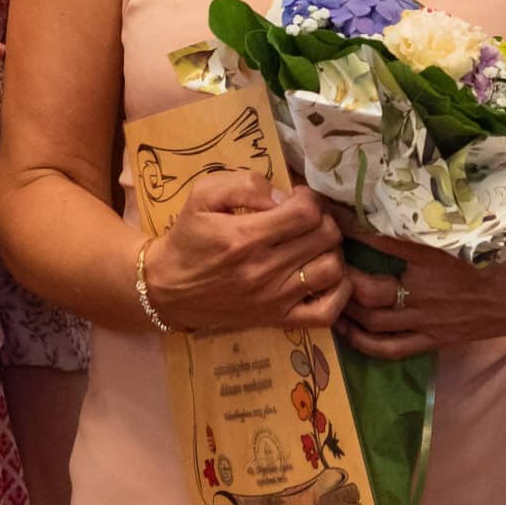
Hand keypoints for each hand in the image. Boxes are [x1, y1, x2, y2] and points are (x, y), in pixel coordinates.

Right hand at [142, 174, 349, 331]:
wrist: (168, 288)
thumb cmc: (188, 238)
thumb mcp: (202, 195)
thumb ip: (243, 184)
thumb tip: (283, 195)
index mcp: (244, 237)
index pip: (306, 212)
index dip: (308, 198)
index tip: (295, 198)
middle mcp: (264, 270)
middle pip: (325, 236)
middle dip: (322, 219)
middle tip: (306, 219)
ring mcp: (275, 299)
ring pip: (332, 269)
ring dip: (331, 250)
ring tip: (313, 244)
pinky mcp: (279, 320)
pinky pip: (328, 312)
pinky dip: (337, 291)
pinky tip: (323, 274)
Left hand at [336, 226, 505, 360]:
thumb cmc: (496, 255)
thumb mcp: (462, 229)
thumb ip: (432, 215)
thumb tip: (397, 189)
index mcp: (433, 257)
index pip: (382, 239)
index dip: (351, 227)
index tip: (328, 214)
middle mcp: (425, 291)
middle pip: (367, 289)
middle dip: (339, 276)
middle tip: (321, 262)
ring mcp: (427, 320)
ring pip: (372, 321)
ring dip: (345, 309)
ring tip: (325, 295)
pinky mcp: (432, 340)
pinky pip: (391, 348)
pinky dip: (364, 342)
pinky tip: (346, 330)